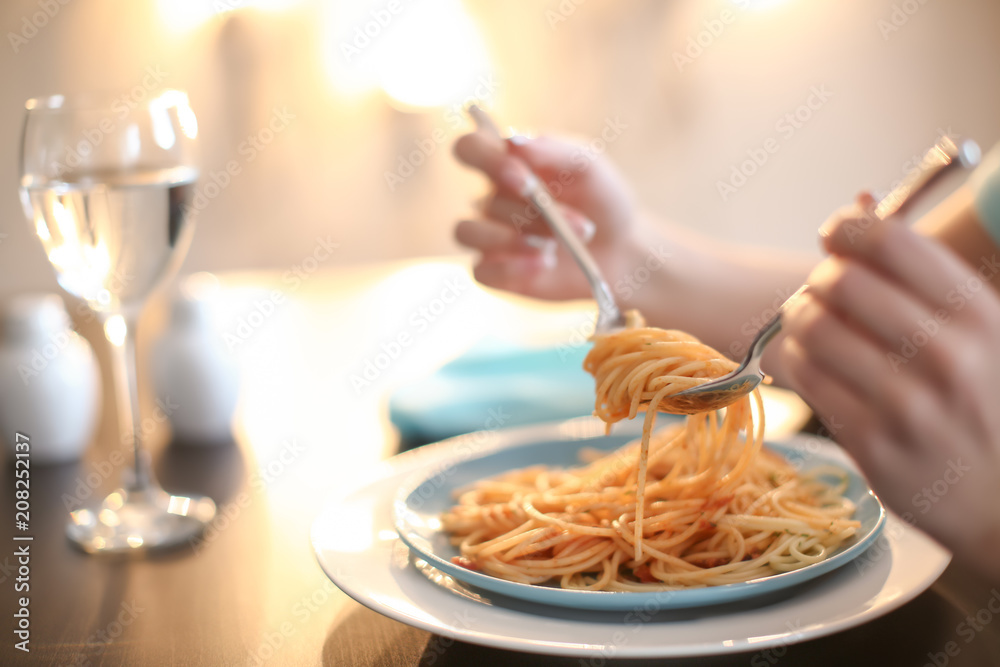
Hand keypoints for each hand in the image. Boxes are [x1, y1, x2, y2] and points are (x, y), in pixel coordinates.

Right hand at [452, 130, 640, 299]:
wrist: (622, 248)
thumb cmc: (602, 198)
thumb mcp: (588, 164)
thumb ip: (551, 148)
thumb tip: (512, 141)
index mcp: (507, 164)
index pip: (469, 148)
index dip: (486, 160)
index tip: (524, 178)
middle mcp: (491, 199)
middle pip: (484, 200)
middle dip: (530, 212)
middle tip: (569, 218)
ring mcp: (490, 237)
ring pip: (469, 233)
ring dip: (513, 239)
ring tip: (556, 244)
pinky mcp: (496, 272)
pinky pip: (481, 271)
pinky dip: (512, 267)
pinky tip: (545, 264)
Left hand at [777, 193, 999, 580]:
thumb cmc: (985, 397)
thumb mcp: (982, 328)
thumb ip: (923, 270)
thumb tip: (860, 202)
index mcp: (978, 315)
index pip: (890, 241)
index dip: (849, 228)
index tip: (837, 234)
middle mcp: (945, 355)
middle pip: (841, 280)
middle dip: (822, 276)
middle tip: (826, 289)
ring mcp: (906, 404)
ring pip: (813, 327)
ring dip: (801, 318)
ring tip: (815, 325)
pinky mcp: (871, 443)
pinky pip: (806, 377)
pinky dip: (798, 360)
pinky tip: (814, 362)